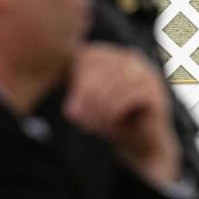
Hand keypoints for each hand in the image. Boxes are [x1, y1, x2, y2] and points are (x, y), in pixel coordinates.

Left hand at [63, 43, 181, 185]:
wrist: (140, 144)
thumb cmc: (109, 119)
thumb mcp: (85, 99)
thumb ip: (71, 83)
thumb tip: (42, 73)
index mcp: (111, 54)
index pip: (88, 57)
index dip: (75, 82)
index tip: (69, 111)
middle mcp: (131, 58)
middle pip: (100, 68)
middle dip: (84, 95)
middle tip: (74, 118)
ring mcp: (146, 73)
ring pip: (114, 82)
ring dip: (98, 106)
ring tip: (89, 124)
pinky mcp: (156, 92)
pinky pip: (130, 96)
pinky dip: (113, 112)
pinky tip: (106, 125)